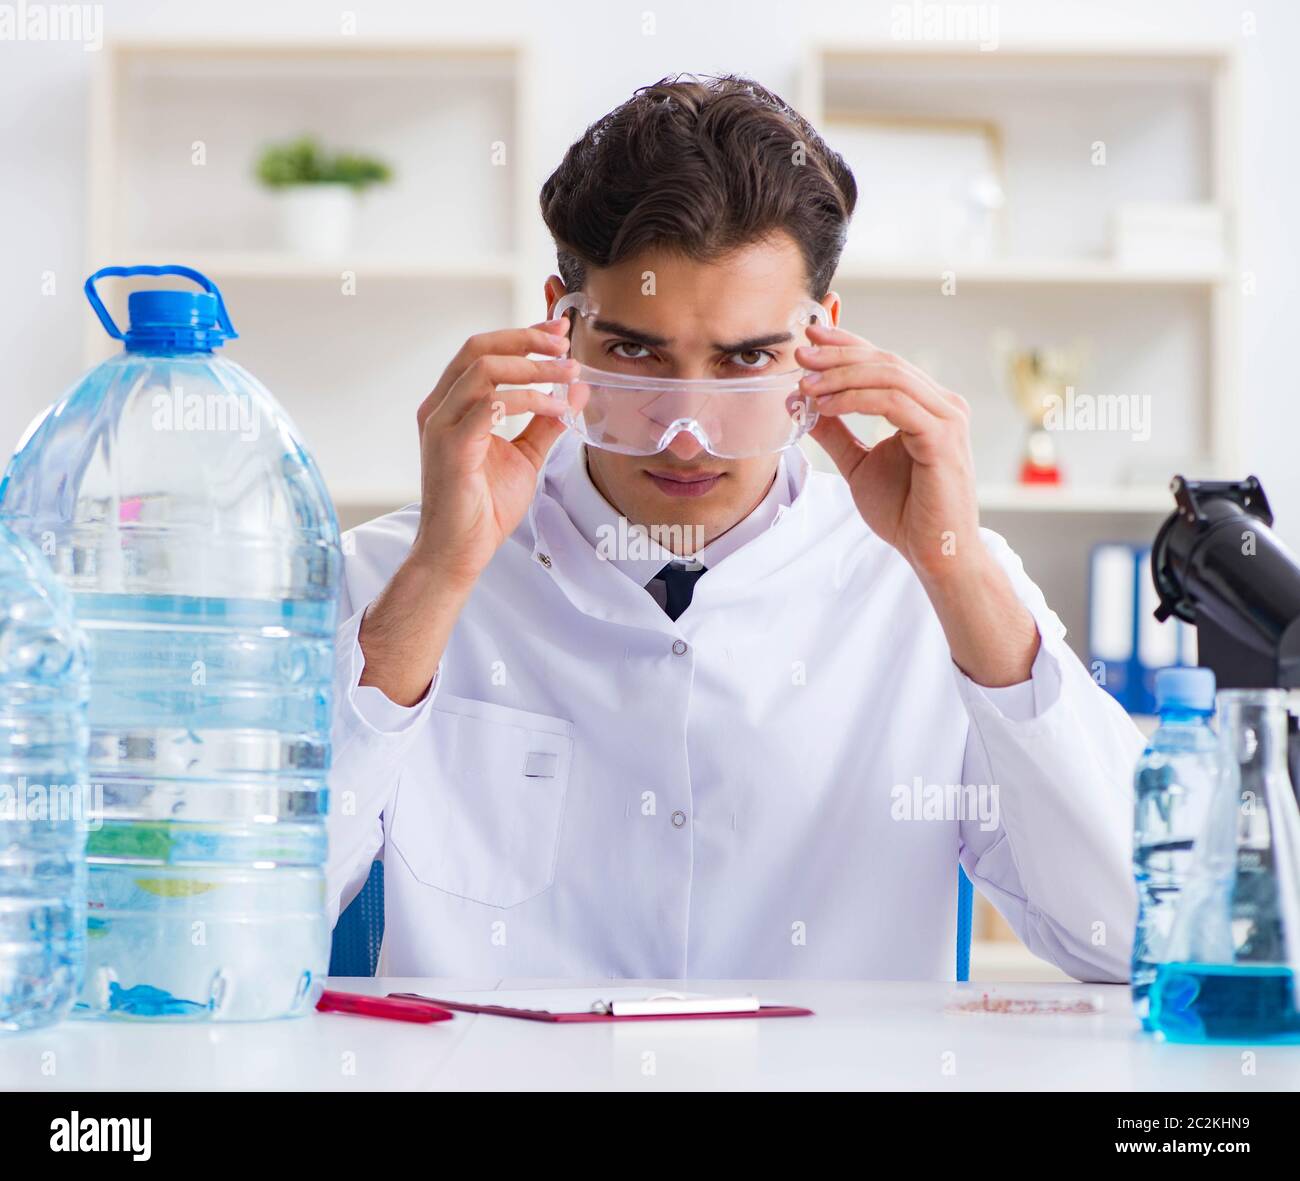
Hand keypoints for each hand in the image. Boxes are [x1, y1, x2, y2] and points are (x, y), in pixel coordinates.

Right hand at [411, 319, 580, 590]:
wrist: (460, 550)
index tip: (558, 330)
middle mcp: (440, 408)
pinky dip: (528, 400)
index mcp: (452, 405)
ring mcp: (441, 425)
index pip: (483, 352)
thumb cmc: (483, 506)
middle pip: (479, 348)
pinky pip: (490, 405)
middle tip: (565, 345)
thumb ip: (545, 422)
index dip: (522, 334)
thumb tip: (574, 391)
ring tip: (567, 373)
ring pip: (484, 369)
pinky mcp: (451, 446)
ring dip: (532, 367)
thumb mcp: (525, 456)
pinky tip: (555, 408)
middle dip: (526, 339)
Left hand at [796, 323, 978, 583]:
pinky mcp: (942, 436)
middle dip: (838, 354)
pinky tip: (827, 407)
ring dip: (841, 376)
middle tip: (800, 353)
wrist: (933, 551)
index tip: (809, 337)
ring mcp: (947, 417)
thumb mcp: (859, 463)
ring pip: (889, 376)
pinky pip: (894, 403)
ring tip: (806, 385)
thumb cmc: (906, 512)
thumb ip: (837, 433)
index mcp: (926, 404)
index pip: (883, 361)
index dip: (846, 344)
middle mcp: (942, 404)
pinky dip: (856, 400)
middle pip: (885, 361)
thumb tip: (804, 404)